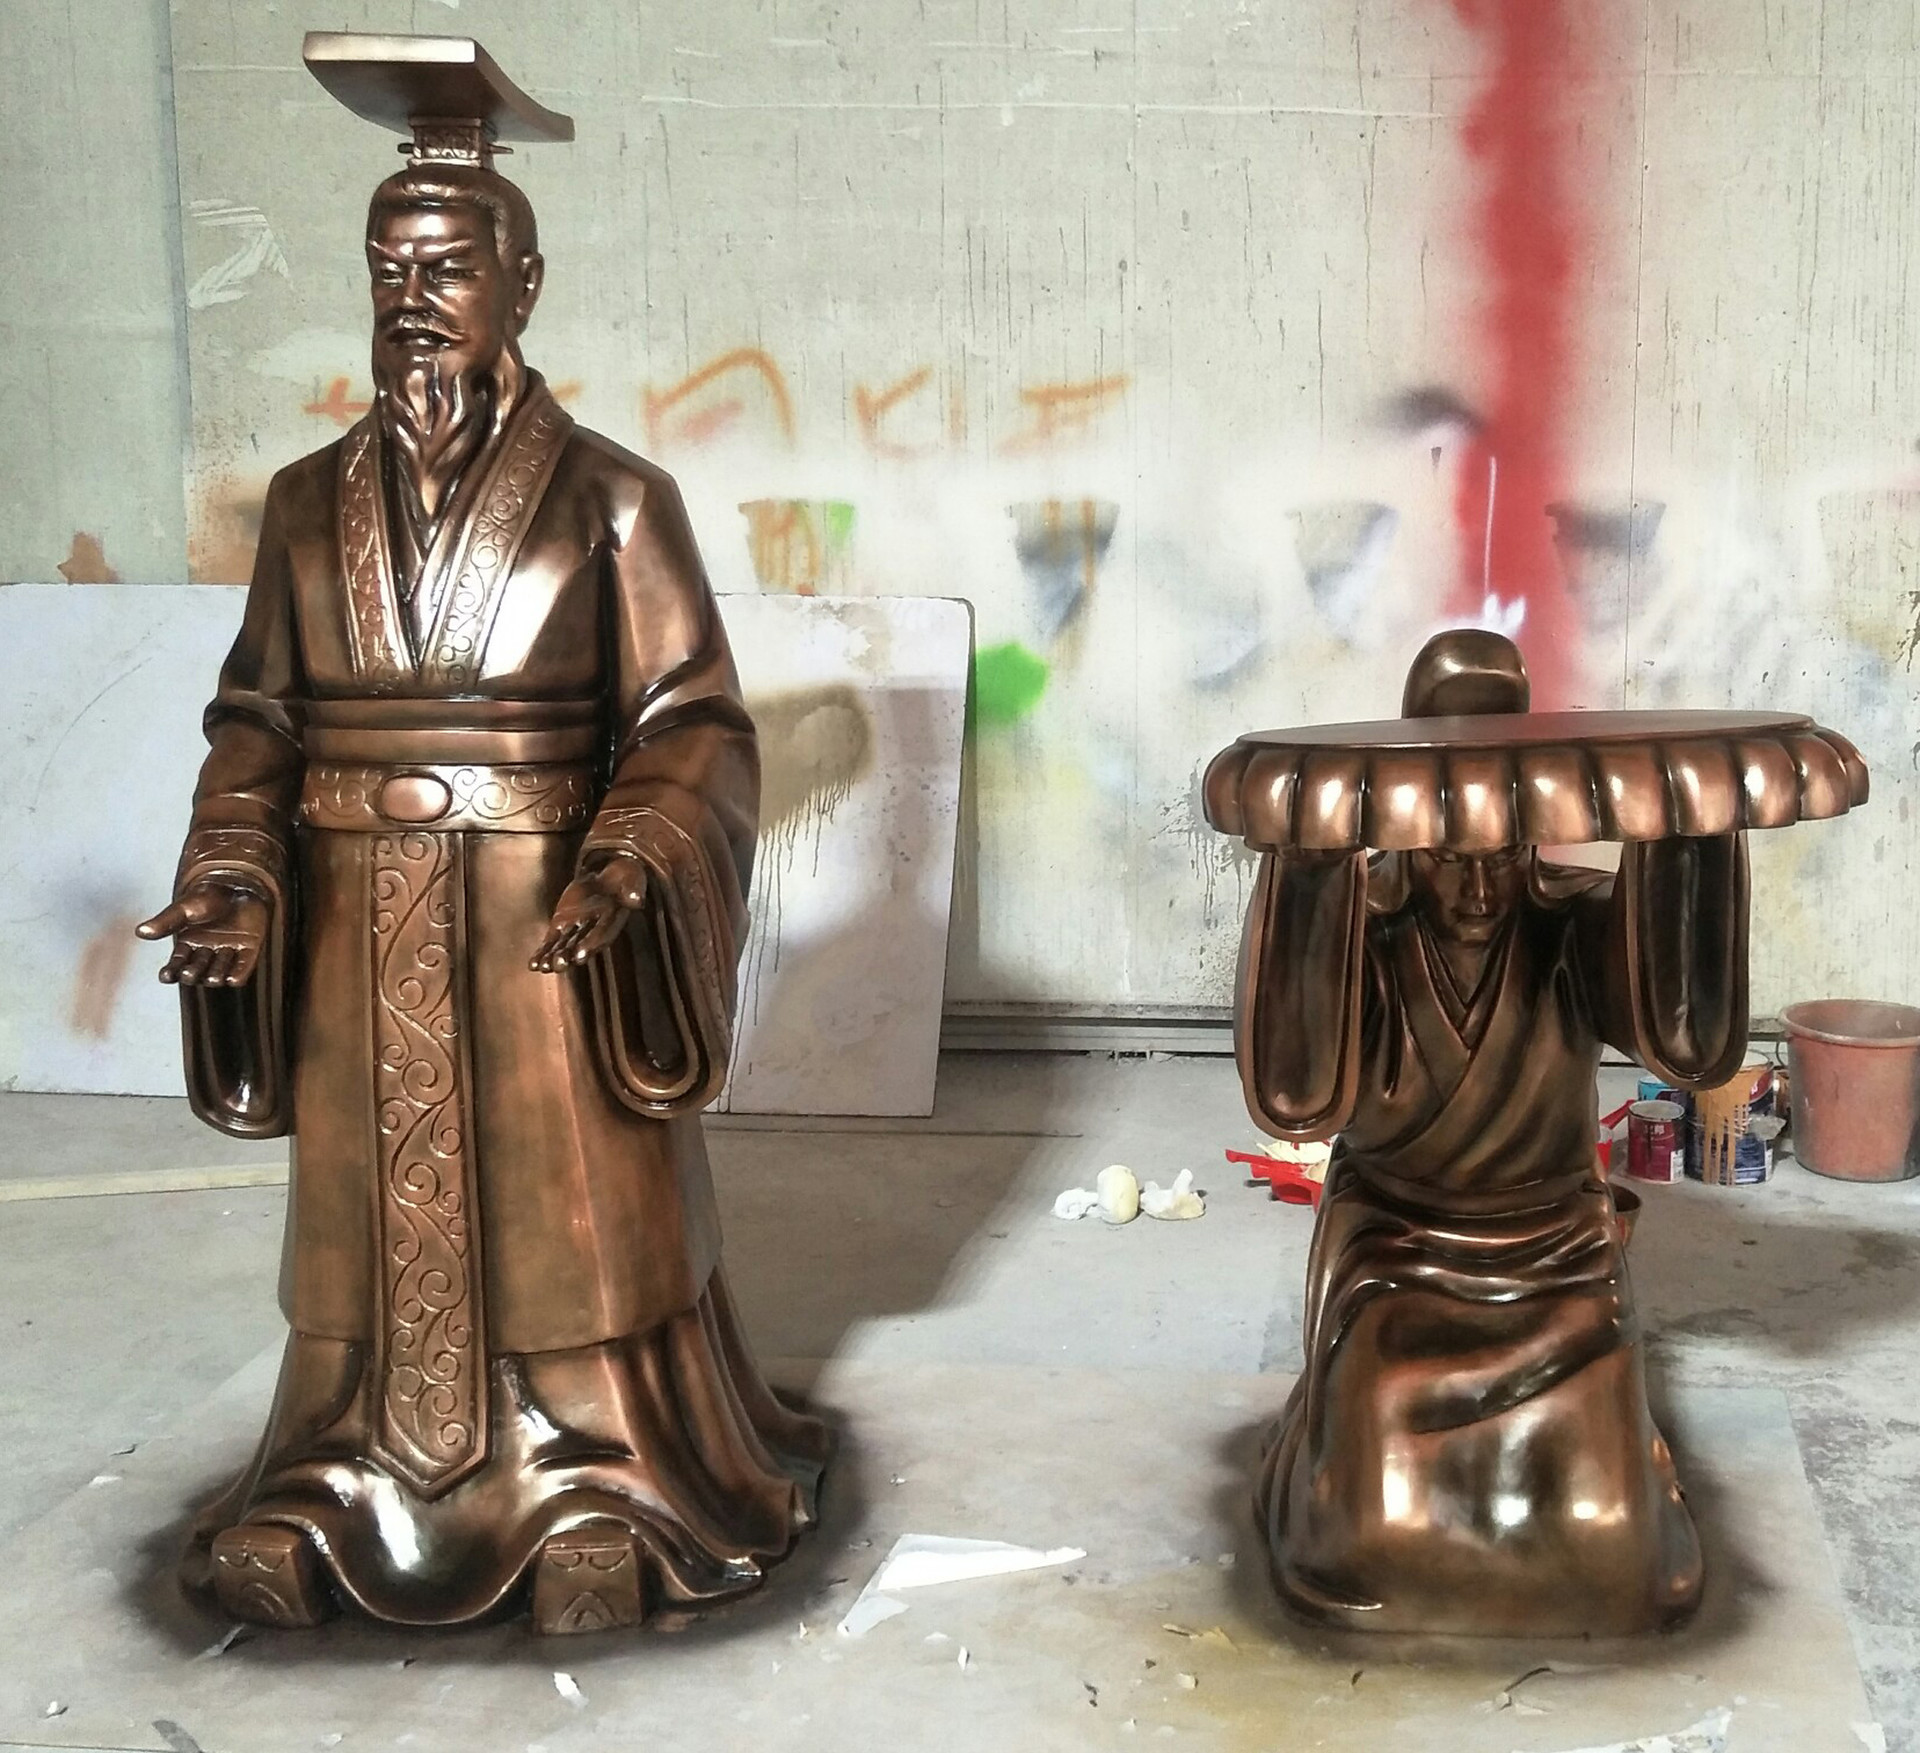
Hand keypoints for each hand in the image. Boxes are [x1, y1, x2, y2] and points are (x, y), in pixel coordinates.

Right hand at [135, 884, 270, 985]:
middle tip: (188, 974)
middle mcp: (207, 951)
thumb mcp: (183, 909)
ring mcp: (228, 951)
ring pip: (219, 970)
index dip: (171, 971)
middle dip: (193, 974)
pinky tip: (234, 980)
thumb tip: (141, 931)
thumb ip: (165, 922)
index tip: (166, 976)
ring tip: (212, 978)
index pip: (177, 962)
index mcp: (189, 943)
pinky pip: (243, 966)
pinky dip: (239, 974)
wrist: (236, 884)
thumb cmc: (207, 896)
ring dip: (215, 976)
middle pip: (197, 969)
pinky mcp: (248, 949)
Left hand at [530, 855, 647, 972]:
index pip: (600, 935)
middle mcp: (592, 929)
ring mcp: (575, 928)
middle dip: (569, 956)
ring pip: (563, 947)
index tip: (580, 955)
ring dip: (553, 958)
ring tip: (543, 967)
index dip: (590, 945)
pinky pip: (551, 941)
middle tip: (559, 964)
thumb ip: (633, 891)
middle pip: (580, 945)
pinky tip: (532, 964)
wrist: (609, 879)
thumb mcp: (632, 881)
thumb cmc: (625, 881)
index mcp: (610, 921)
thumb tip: (637, 900)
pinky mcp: (561, 924)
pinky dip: (542, 953)